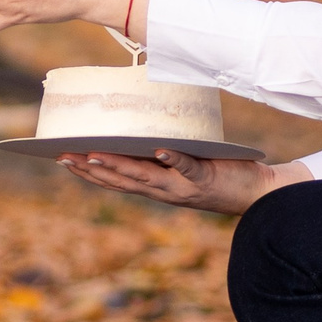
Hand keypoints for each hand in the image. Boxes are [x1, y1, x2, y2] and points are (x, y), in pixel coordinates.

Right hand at [57, 151, 312, 214]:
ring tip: (94, 155)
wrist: (260, 195)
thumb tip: (146, 126)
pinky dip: (172, 160)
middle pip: (121, 181)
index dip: (87, 173)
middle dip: (91, 170)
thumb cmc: (222, 174)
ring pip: (145, 177)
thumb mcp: (187, 164)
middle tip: (64, 156)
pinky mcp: (205, 177)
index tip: (62, 158)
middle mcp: (165, 191)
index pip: (116, 181)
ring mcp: (183, 186)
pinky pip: (186, 167)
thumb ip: (166, 153)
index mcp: (158, 187)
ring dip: (119, 167)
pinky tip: (159, 150)